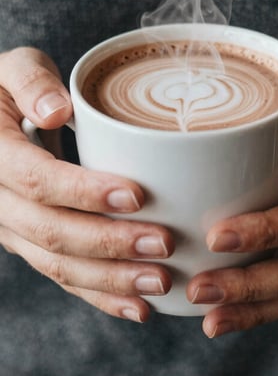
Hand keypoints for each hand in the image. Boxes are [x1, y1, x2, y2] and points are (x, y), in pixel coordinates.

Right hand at [0, 47, 173, 322]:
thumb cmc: (8, 88)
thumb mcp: (13, 68)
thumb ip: (31, 82)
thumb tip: (55, 111)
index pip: (38, 180)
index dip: (85, 192)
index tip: (137, 194)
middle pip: (51, 232)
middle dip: (110, 243)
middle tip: (165, 245)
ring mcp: (11, 228)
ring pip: (56, 265)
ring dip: (110, 279)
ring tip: (161, 282)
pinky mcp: (29, 242)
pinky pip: (60, 276)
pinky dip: (99, 296)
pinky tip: (137, 308)